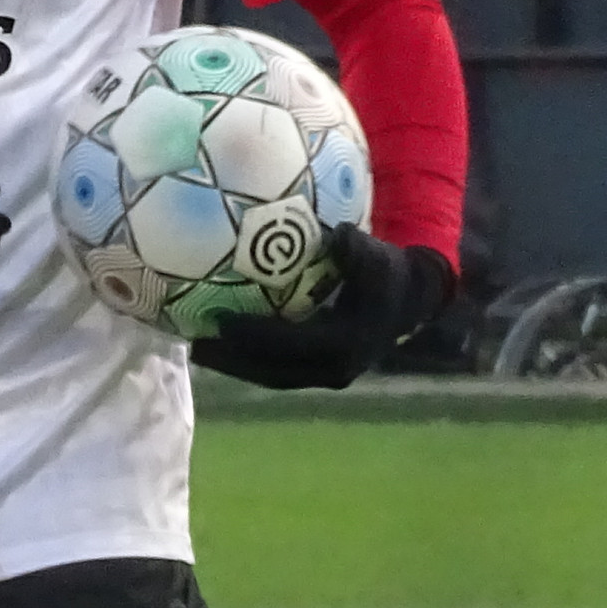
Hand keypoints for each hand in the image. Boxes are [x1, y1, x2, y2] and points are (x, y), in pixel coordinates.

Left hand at [189, 224, 456, 390]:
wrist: (409, 301)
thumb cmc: (389, 274)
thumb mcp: (379, 258)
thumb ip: (359, 250)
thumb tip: (339, 233)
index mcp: (344, 345)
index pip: (290, 344)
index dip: (255, 337)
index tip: (223, 321)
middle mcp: (332, 369)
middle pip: (271, 371)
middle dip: (233, 362)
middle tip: (196, 344)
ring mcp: (323, 373)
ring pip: (270, 374)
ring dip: (234, 365)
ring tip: (198, 346)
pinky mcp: (316, 369)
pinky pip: (276, 367)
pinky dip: (247, 357)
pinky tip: (220, 339)